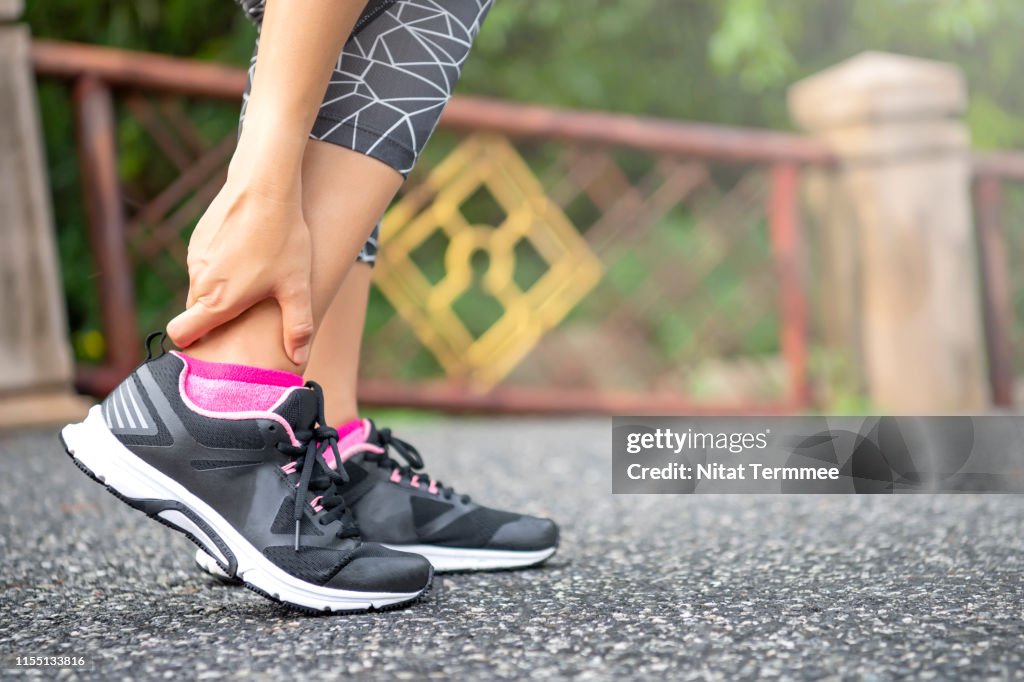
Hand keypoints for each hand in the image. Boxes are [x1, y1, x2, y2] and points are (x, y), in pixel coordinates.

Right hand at [167, 179, 314, 365]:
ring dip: (221, 290)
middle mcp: (199, 281)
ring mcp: (195, 258)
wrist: (264, 187)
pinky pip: (205, 264)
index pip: (180, 334)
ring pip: (202, 288)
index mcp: (218, 301)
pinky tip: (250, 255)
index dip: (191, 344)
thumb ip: (297, 327)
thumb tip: (298, 361)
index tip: (212, 345)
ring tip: (256, 280)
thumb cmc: (283, 239)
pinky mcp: (199, 238)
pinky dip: (221, 267)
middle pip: (196, 313)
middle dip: (215, 319)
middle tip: (249, 314)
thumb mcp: (297, 287)